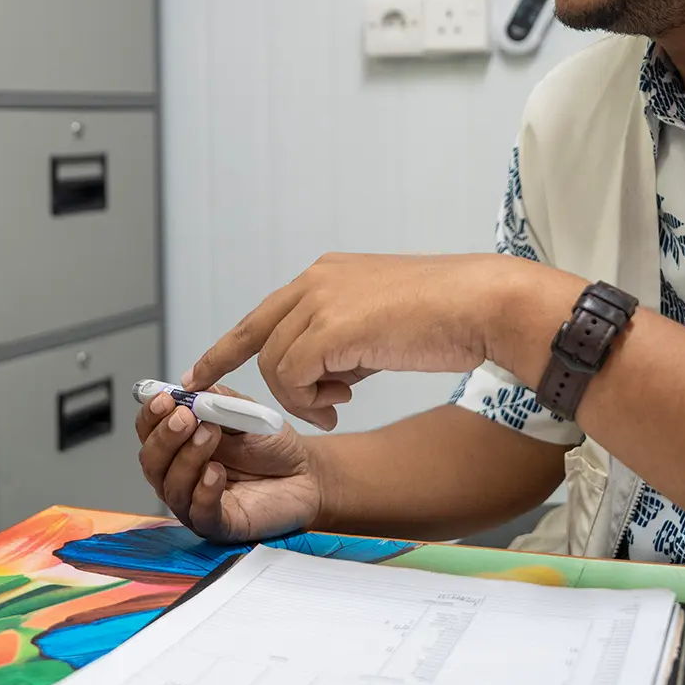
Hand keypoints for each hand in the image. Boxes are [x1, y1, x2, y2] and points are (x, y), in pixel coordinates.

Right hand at [135, 386, 320, 542]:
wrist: (306, 473)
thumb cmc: (271, 446)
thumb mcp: (242, 411)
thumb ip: (216, 400)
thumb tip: (188, 387)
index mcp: (180, 444)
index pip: (148, 432)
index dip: (150, 416)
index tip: (164, 399)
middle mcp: (181, 474)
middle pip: (151, 462)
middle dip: (165, 437)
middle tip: (187, 417)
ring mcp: (196, 502)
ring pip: (171, 487)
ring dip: (186, 458)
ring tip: (210, 434)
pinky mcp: (219, 525)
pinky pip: (199, 513)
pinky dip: (203, 491)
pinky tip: (217, 472)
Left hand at [184, 252, 534, 429]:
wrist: (484, 305)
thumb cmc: (448, 317)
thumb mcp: (380, 323)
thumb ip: (344, 340)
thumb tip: (326, 374)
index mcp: (327, 274)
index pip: (263, 313)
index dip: (229, 347)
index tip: (200, 372)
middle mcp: (316, 281)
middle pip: (257, 337)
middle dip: (239, 375)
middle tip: (232, 409)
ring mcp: (320, 301)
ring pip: (276, 364)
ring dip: (303, 396)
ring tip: (341, 402)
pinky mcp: (330, 328)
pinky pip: (293, 376)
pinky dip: (311, 399)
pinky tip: (343, 402)